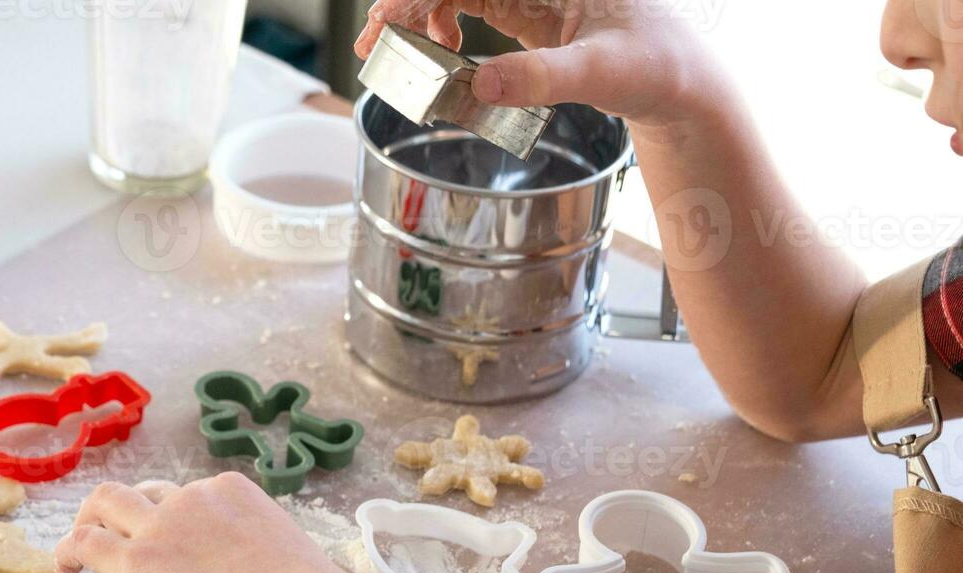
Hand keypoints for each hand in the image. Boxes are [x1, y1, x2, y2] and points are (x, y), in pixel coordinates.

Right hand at [354, 0, 720, 129]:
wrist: (680, 81)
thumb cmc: (654, 65)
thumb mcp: (599, 73)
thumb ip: (540, 77)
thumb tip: (479, 85)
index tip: (386, 22)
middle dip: (405, 5)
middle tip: (372, 44)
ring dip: (418, 15)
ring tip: (392, 50)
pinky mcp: (529, 14)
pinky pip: (471, 7)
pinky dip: (443, 26)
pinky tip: (441, 51)